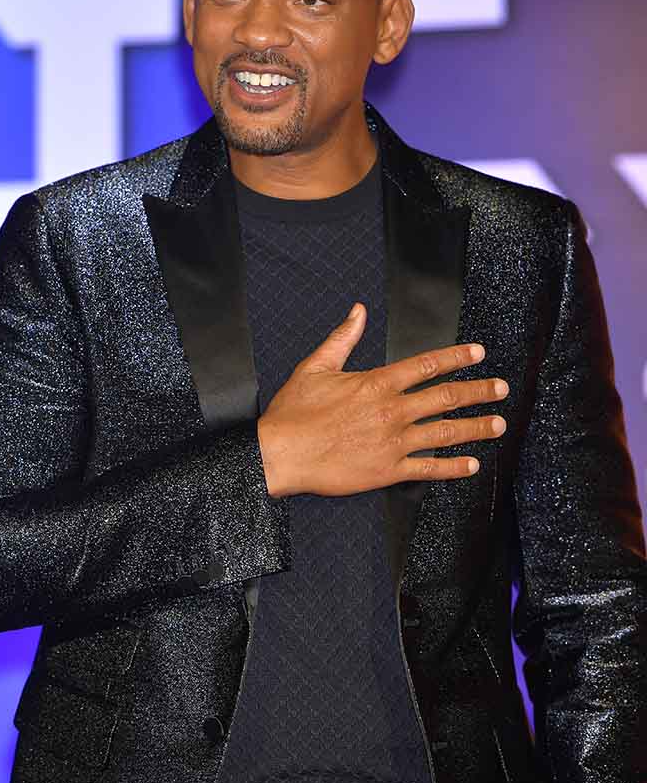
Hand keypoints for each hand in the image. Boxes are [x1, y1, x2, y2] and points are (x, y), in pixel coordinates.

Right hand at [257, 302, 507, 497]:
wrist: (282, 453)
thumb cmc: (295, 411)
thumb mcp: (316, 366)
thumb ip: (343, 338)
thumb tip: (359, 311)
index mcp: (377, 384)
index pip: (426, 365)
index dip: (455, 358)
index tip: (478, 354)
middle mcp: (392, 411)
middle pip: (445, 398)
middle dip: (477, 392)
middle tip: (500, 388)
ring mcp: (393, 443)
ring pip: (444, 433)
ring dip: (475, 427)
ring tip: (499, 422)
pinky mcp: (388, 471)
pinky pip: (428, 469)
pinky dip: (453, 467)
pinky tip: (472, 465)